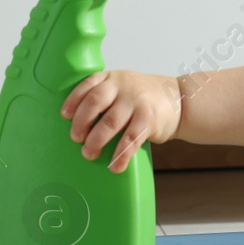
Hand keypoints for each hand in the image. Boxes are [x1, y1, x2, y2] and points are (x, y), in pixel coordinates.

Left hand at [60, 70, 182, 172]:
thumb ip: (105, 97)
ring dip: (96, 141)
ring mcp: (136, 102)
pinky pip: (130, 140)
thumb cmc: (144, 97)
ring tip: (89, 154)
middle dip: (81, 123)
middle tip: (76, 138)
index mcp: (112, 78)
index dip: (73, 101)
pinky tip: (115, 166)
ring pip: (110, 123)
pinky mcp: (149, 119)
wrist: (179, 99)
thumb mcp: (123, 86)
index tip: (64, 116)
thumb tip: (78, 125)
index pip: (87, 86)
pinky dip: (120, 155)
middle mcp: (123, 87)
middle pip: (95, 103)